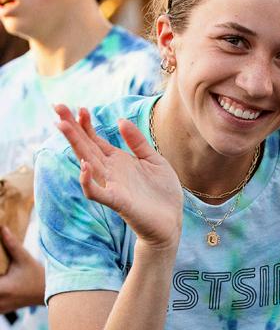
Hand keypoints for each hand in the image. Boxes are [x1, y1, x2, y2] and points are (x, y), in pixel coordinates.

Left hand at [0, 226, 44, 309]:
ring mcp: (0, 308)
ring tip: (2, 277)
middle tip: (1, 273)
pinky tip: (2, 285)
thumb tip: (2, 228)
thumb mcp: (26, 259)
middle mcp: (0, 301)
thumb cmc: (39, 276)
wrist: (52, 293)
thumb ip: (12, 244)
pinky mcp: (2, 310)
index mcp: (2, 289)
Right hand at [54, 105, 182, 252]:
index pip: (95, 140)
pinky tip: (84, 166)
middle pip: (86, 146)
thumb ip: (137, 142)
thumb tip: (120, 120)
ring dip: (75, 144)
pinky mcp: (117, 202)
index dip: (86, 124)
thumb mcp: (154, 160)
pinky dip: (87, 181)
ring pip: (87, 162)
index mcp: (118, 161)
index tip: (80, 108)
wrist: (172, 222)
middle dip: (71, 127)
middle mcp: (111, 171)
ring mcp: (112, 186)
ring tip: (62, 125)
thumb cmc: (163, 193)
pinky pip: (96, 192)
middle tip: (57, 107)